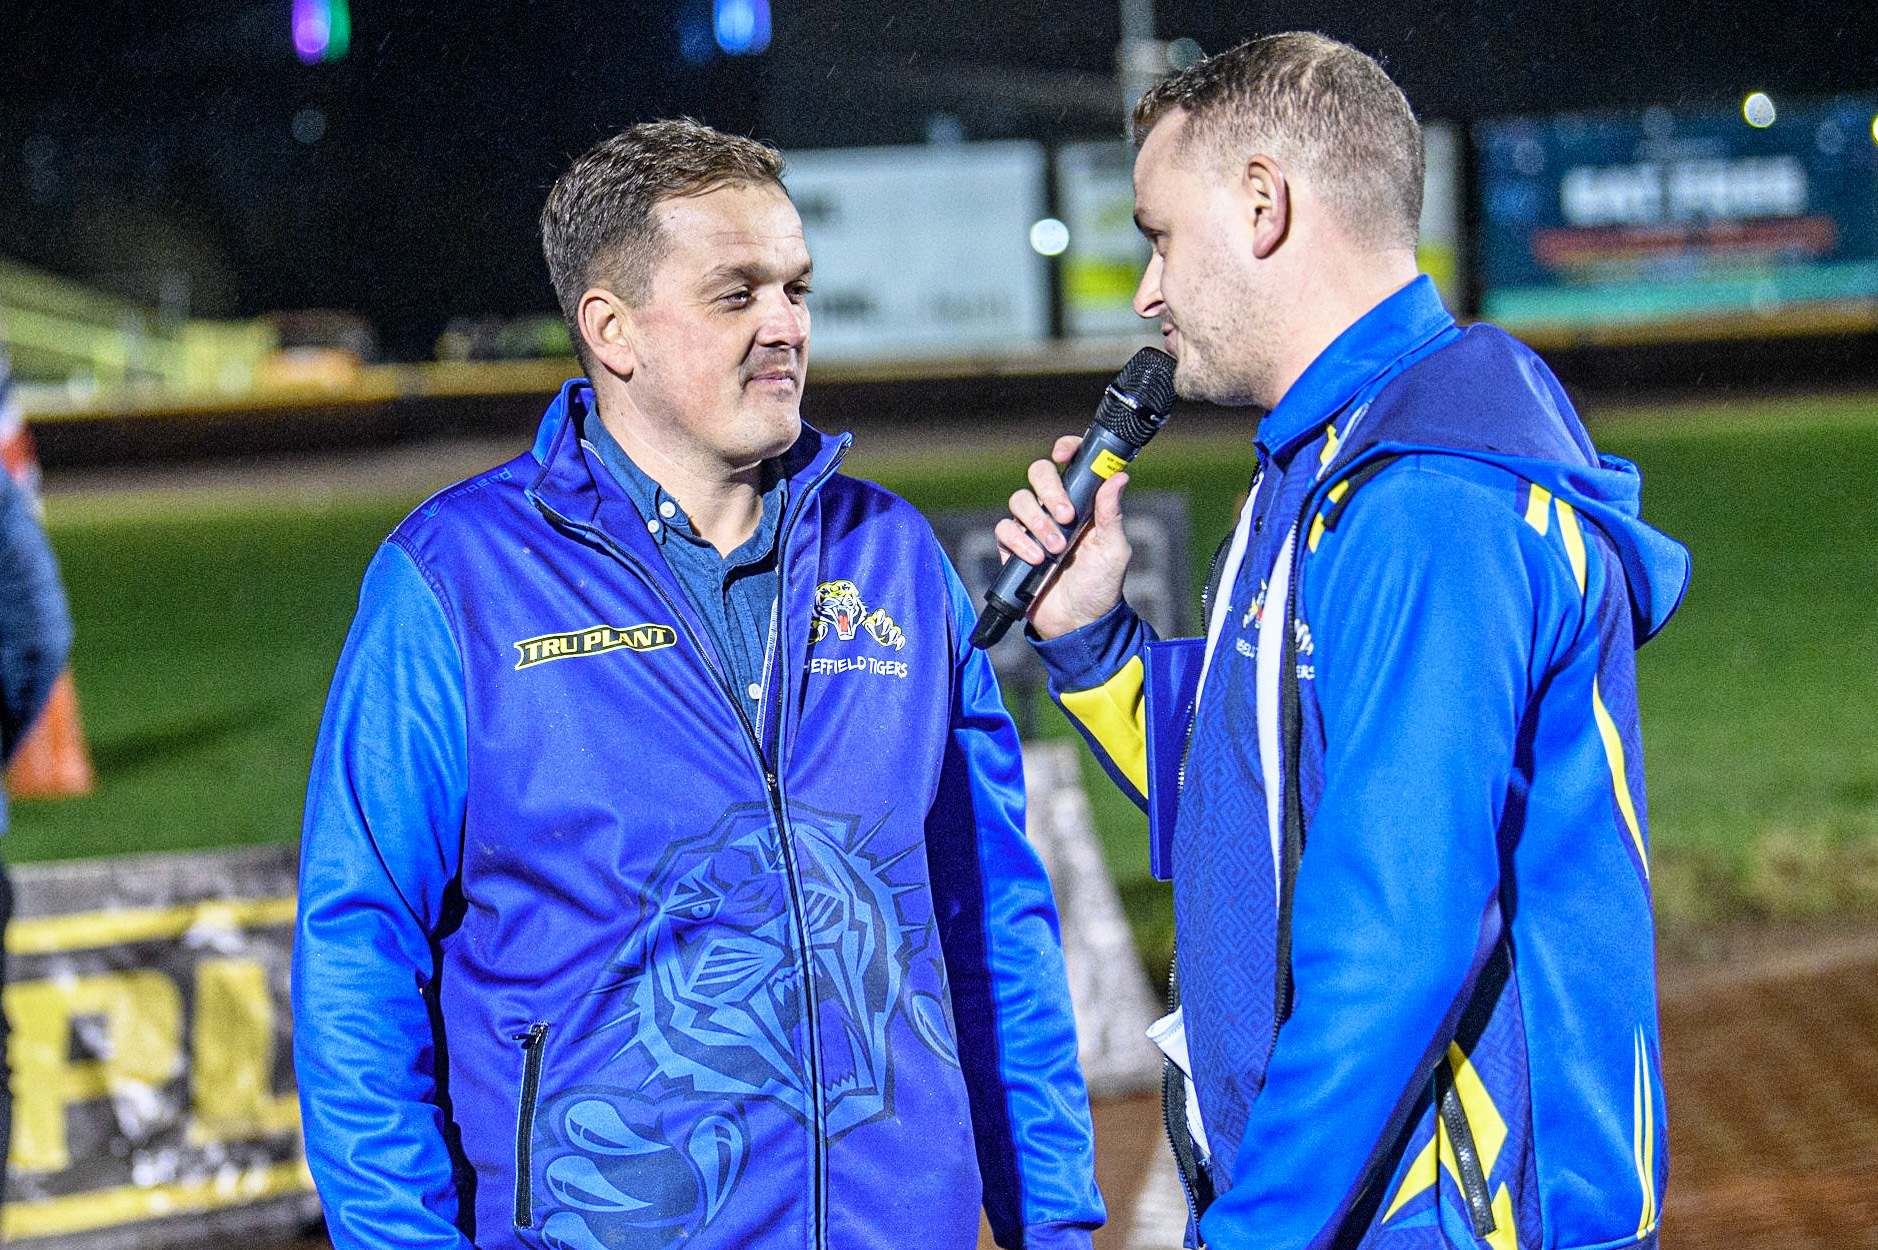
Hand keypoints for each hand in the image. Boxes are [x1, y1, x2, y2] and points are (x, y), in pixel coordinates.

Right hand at [992, 435, 1132, 640]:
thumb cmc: (1101, 585)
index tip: (1064, 454)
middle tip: (1066, 515)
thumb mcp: (1114, 550)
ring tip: (1056, 547)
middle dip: (1050, 489)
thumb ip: (1111, 513)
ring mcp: (1032, 527)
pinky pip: (1005, 529)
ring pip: (1019, 499)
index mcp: (1082, 502)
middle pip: (1039, 473)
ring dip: (1037, 520)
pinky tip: (1036, 558)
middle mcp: (1055, 509)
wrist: (1078, 623)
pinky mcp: (1013, 548)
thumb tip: (1119, 476)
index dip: (1066, 450)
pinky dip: (1019, 541)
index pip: (1070, 464)